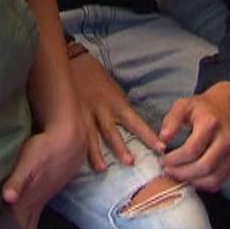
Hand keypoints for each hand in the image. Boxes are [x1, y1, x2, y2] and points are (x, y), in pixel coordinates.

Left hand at [1, 125, 85, 228]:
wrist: (70, 138)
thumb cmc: (45, 149)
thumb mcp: (27, 162)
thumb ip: (17, 181)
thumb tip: (8, 199)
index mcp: (31, 198)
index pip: (23, 226)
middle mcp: (39, 200)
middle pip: (29, 223)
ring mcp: (46, 194)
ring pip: (35, 215)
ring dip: (26, 223)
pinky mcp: (50, 186)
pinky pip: (39, 206)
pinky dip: (32, 213)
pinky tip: (28, 210)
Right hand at [68, 51, 164, 170]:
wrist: (71, 59)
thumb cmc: (94, 76)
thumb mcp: (113, 90)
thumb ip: (120, 108)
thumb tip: (130, 125)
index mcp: (117, 103)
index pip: (136, 122)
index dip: (148, 136)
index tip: (160, 148)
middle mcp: (102, 110)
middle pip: (113, 132)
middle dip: (122, 148)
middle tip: (132, 163)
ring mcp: (84, 113)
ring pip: (92, 135)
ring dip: (97, 153)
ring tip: (102, 169)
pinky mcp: (69, 114)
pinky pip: (73, 132)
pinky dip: (76, 146)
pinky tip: (74, 157)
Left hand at [157, 82, 229, 191]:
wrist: (226, 108)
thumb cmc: (201, 108)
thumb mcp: (183, 105)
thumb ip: (171, 120)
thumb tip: (162, 140)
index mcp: (211, 123)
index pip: (192, 149)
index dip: (174, 159)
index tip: (163, 160)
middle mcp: (226, 139)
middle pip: (204, 167)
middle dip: (182, 173)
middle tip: (168, 170)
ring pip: (212, 178)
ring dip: (192, 181)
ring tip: (177, 174)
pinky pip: (218, 182)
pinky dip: (202, 184)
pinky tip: (190, 177)